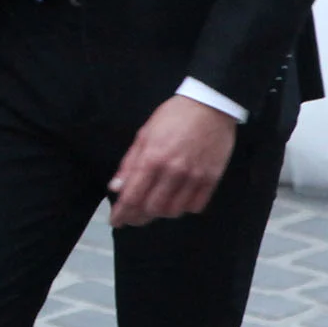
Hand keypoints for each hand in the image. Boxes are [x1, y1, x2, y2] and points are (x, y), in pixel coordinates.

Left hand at [108, 95, 237, 226]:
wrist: (209, 106)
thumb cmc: (173, 116)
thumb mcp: (144, 134)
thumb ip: (129, 163)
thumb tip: (116, 187)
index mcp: (152, 158)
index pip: (132, 196)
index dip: (122, 213)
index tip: (116, 221)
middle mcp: (172, 171)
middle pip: (152, 209)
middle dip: (139, 217)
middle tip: (133, 216)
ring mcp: (194, 177)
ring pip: (174, 211)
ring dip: (160, 213)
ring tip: (154, 207)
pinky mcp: (211, 179)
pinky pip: (195, 206)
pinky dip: (183, 208)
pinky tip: (176, 201)